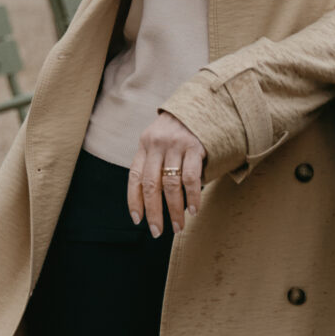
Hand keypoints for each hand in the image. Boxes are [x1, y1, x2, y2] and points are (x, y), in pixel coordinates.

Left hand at [128, 111, 206, 238]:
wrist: (200, 104)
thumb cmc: (177, 129)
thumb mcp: (158, 139)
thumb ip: (152, 161)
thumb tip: (149, 198)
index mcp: (144, 145)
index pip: (135, 177)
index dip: (134, 200)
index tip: (138, 220)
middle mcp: (157, 145)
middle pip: (152, 185)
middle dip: (154, 212)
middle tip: (157, 231)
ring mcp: (176, 145)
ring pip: (171, 185)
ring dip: (175, 209)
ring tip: (178, 226)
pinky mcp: (195, 146)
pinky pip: (191, 178)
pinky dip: (192, 197)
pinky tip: (194, 210)